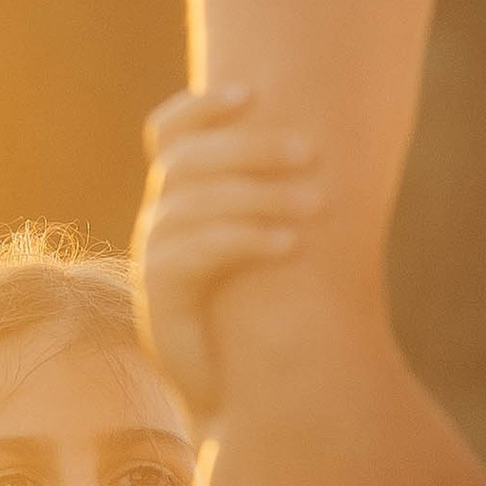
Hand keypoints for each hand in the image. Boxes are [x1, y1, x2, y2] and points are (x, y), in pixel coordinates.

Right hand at [134, 86, 324, 419]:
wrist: (233, 393)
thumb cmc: (258, 314)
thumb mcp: (266, 246)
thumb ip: (275, 200)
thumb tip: (331, 150)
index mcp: (178, 197)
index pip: (166, 133)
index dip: (200, 107)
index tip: (252, 92)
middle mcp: (159, 219)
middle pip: (188, 161)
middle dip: (250, 148)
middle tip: (312, 151)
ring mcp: (153, 257)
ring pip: (196, 203)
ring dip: (261, 197)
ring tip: (319, 204)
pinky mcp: (160, 297)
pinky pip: (197, 253)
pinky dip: (247, 241)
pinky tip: (292, 244)